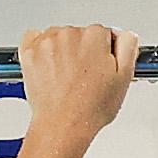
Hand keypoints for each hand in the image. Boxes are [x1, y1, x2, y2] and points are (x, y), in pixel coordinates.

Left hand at [17, 24, 139, 149]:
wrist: (63, 124)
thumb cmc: (90, 107)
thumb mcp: (124, 79)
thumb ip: (128, 49)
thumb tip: (126, 35)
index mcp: (95, 37)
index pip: (105, 34)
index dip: (107, 52)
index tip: (104, 66)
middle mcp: (70, 34)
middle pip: (81, 34)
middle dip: (85, 51)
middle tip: (87, 77)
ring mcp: (47, 41)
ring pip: (59, 37)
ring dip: (64, 51)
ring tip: (69, 77)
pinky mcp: (29, 50)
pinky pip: (35, 37)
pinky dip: (42, 48)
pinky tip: (51, 66)